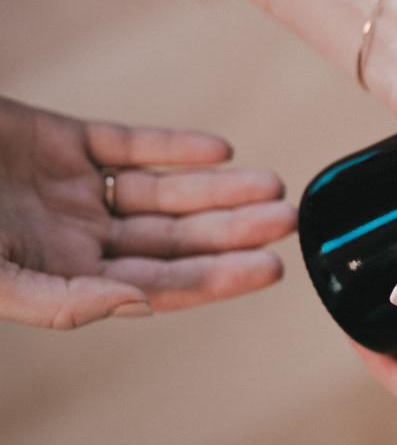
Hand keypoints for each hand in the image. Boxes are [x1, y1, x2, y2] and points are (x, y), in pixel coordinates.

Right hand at [0, 97, 294, 328]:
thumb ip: (60, 301)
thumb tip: (137, 303)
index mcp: (62, 279)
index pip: (159, 284)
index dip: (216, 277)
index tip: (271, 267)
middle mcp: (76, 238)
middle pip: (174, 239)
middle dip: (233, 231)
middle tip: (289, 219)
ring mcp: (72, 189)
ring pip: (163, 191)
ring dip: (218, 190)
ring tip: (272, 186)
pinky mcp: (63, 142)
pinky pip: (131, 145)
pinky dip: (174, 147)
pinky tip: (220, 151)